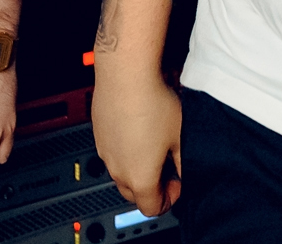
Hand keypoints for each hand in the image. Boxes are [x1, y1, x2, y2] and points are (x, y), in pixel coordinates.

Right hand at [91, 65, 181, 217]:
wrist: (126, 73)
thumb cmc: (153, 102)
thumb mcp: (181, 138)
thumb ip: (182, 163)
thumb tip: (182, 171)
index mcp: (139, 177)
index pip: (152, 208)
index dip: (169, 200)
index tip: (176, 182)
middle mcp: (117, 168)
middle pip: (133, 195)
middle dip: (151, 187)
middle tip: (166, 167)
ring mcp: (105, 152)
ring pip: (121, 173)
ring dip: (136, 168)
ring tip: (152, 145)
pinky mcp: (99, 134)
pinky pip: (112, 153)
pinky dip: (125, 150)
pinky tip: (138, 129)